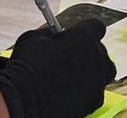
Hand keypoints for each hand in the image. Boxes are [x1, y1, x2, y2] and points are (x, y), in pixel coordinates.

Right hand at [0, 18, 115, 117]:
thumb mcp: (32, 38)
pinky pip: (95, 93)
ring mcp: (97, 79)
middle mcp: (96, 56)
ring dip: (92, 73)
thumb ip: (49, 33)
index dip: (87, 31)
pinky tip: (69, 93)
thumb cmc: (26, 67)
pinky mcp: (95, 100)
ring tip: (72, 78)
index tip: (79, 36)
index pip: (97, 26)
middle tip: (71, 60)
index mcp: (84, 36)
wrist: (23, 98)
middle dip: (88, 54)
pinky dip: (86, 92)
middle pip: (101, 51)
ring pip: (103, 73)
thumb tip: (52, 35)